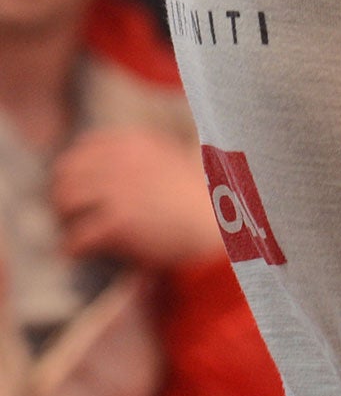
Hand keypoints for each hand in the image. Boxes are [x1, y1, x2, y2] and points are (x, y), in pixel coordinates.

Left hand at [50, 128, 222, 268]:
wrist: (220, 222)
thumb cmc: (199, 197)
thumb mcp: (170, 161)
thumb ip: (139, 158)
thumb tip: (106, 171)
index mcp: (136, 143)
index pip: (84, 147)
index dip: (76, 169)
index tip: (80, 186)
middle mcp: (122, 160)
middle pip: (67, 173)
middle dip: (65, 195)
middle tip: (72, 214)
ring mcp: (119, 189)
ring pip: (65, 201)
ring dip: (66, 219)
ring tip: (75, 233)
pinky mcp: (118, 221)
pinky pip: (76, 236)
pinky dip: (73, 247)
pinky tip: (81, 252)